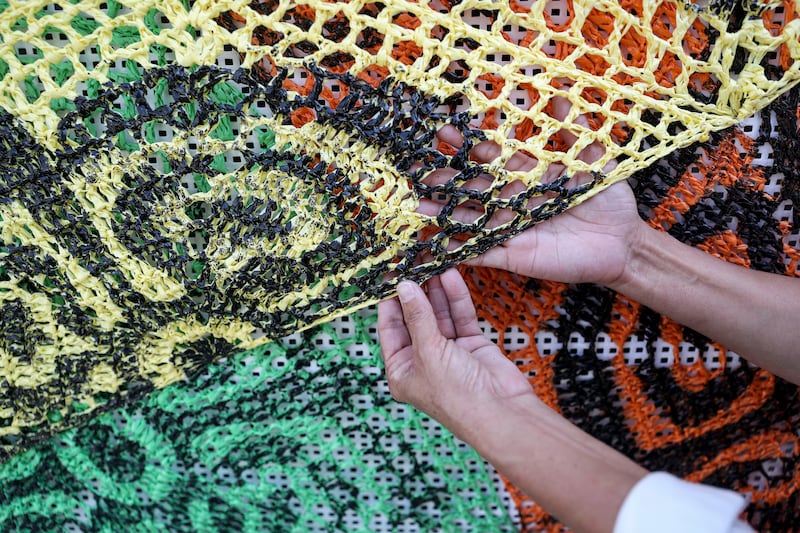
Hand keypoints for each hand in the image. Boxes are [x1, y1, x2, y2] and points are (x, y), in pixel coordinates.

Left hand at [377, 269, 534, 432]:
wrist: (502, 412)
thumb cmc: (457, 396)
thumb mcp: (428, 352)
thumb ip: (418, 317)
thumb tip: (404, 288)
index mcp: (402, 371)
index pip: (390, 329)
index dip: (390, 302)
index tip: (390, 275)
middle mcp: (423, 361)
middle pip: (415, 318)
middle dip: (415, 291)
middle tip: (412, 263)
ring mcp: (448, 352)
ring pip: (438, 314)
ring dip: (435, 290)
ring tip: (432, 263)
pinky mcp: (471, 345)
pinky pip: (460, 316)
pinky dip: (455, 297)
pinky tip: (450, 276)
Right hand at [426, 101, 645, 285]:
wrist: (623, 244)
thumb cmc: (609, 202)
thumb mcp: (595, 160)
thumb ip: (572, 131)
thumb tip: (559, 93)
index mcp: (525, 175)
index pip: (488, 158)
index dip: (466, 145)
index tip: (443, 130)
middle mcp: (511, 201)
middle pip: (469, 188)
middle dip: (442, 179)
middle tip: (411, 168)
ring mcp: (509, 229)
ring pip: (468, 220)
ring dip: (441, 214)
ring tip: (413, 205)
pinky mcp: (513, 256)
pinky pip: (481, 253)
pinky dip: (458, 251)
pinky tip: (433, 245)